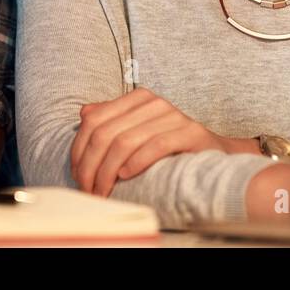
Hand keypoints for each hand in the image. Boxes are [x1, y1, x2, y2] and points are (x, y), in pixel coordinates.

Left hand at [72, 88, 229, 196]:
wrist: (212, 153)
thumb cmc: (170, 145)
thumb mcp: (137, 129)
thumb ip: (112, 119)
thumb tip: (84, 112)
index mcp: (137, 98)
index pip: (94, 119)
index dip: (79, 149)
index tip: (77, 174)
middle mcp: (154, 102)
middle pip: (106, 133)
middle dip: (90, 166)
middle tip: (87, 189)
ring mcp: (173, 115)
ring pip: (125, 141)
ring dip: (108, 172)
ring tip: (102, 190)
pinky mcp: (190, 132)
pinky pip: (155, 145)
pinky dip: (136, 162)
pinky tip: (125, 176)